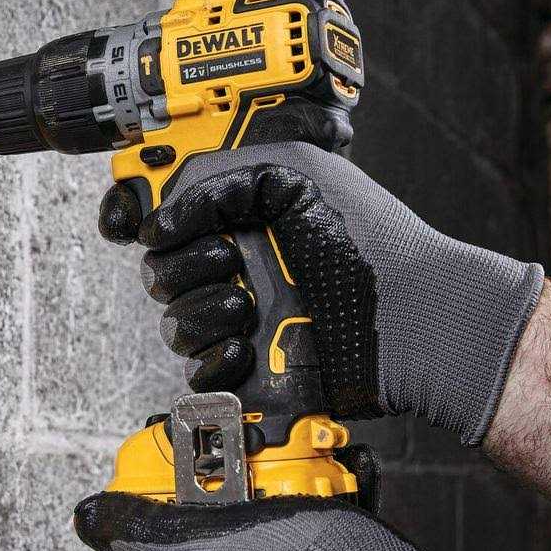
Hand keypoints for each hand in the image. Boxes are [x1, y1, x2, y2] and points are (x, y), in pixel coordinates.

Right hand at [99, 141, 543, 444]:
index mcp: (241, 219)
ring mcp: (241, 321)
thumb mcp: (295, 175)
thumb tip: (164, 215)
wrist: (412, 316)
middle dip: (181, 266)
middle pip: (158, 273)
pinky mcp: (250, 371)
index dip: (141, 220)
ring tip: (246, 305)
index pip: (166, 219)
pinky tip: (247, 348)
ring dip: (200, 313)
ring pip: (173, 324)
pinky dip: (215, 362)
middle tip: (229, 257)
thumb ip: (220, 179)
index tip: (138, 225)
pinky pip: (198, 375)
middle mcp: (236, 268)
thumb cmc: (370, 242)